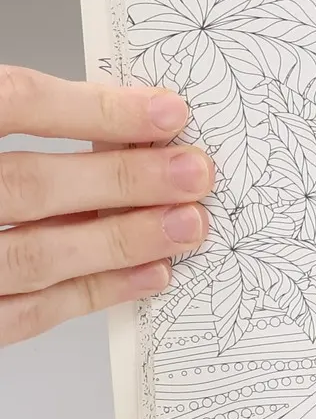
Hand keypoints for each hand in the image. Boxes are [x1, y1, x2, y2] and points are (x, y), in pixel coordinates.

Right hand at [0, 68, 211, 347]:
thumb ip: (22, 116)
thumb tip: (123, 119)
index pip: (11, 104)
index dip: (93, 109)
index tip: (166, 111)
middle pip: (26, 186)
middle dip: (122, 180)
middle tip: (193, 173)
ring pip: (32, 257)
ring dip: (120, 242)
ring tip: (185, 225)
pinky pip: (23, 313)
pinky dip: (91, 292)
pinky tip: (147, 272)